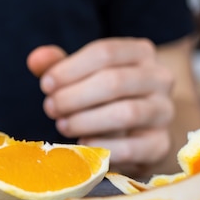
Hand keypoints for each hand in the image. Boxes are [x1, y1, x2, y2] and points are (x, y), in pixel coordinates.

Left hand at [27, 38, 174, 175]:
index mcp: (140, 53)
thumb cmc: (101, 98)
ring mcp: (164, 111)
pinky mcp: (160, 144)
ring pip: (126, 113)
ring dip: (85, 120)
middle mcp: (159, 78)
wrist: (135, 133)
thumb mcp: (80, 77)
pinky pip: (132, 146)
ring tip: (62, 125)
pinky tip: (83, 143)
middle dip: (74, 96)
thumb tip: (36, 58)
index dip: (69, 69)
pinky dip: (102, 146)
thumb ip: (57, 66)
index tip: (45, 85)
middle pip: (114, 81)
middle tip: (50, 108)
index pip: (104, 52)